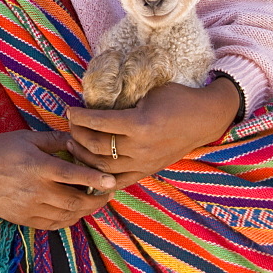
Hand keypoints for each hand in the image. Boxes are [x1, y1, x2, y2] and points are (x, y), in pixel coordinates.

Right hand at [0, 130, 117, 228]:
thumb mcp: (27, 138)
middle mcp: (37, 190)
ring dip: (85, 211)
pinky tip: (75, 212)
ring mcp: (31, 207)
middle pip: (74, 200)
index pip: (73, 175)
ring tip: (95, 202)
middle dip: (96, 199)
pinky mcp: (25, 219)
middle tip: (109, 193)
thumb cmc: (0, 151)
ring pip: (66, 215)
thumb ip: (54, 140)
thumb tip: (77, 138)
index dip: (95, 179)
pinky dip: (68, 220)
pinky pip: (53, 224)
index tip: (111, 180)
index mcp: (39, 167)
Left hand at [65, 78, 240, 190]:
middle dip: (77, 135)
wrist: (204, 119)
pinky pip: (119, 181)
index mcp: (140, 124)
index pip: (99, 122)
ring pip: (103, 166)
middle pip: (97, 146)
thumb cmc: (176, 99)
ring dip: (83, 156)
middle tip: (69, 125)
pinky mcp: (147, 171)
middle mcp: (141, 147)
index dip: (80, 117)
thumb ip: (124, 100)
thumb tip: (94, 101)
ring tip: (73, 145)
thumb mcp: (149, 92)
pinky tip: (88, 168)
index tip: (69, 110)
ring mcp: (144, 163)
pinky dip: (100, 177)